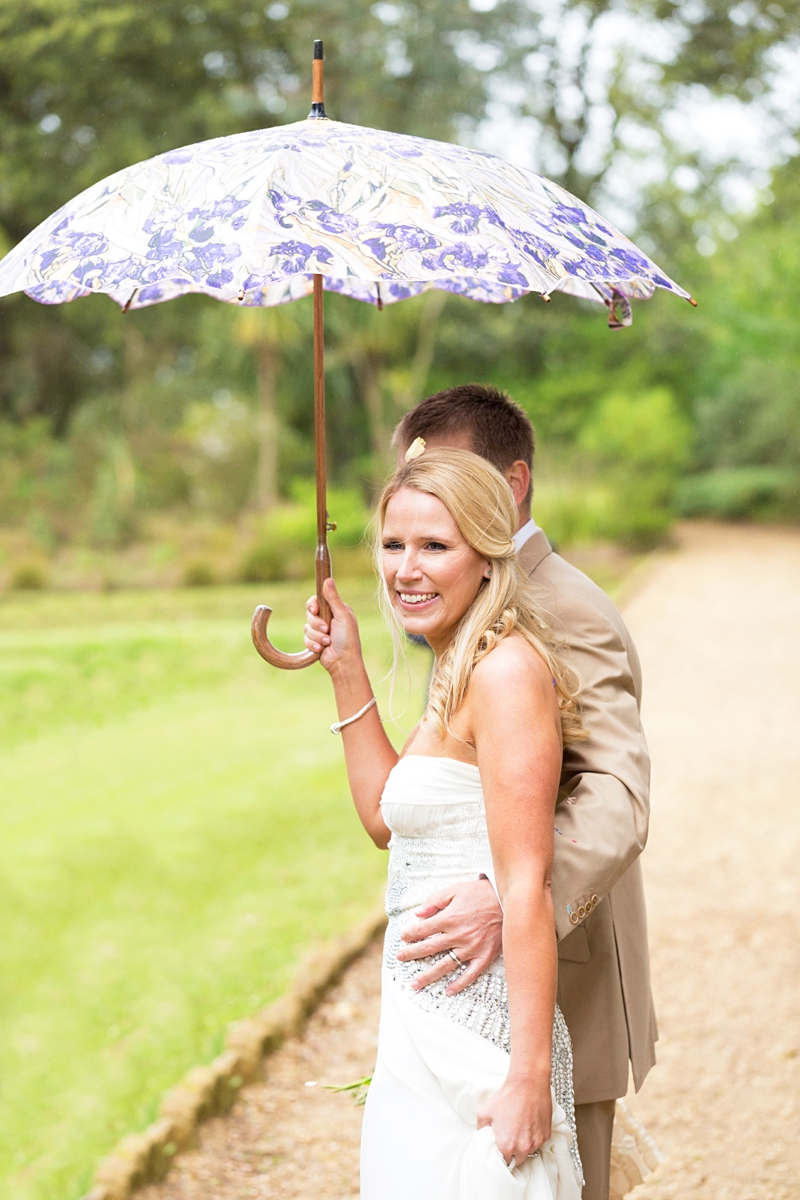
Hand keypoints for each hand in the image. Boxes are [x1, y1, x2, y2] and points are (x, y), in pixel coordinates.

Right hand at [303, 578, 362, 674]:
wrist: (343, 662)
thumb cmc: (347, 639)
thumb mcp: (342, 616)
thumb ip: (333, 598)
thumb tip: (328, 579)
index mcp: (336, 610)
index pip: (317, 600)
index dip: (312, 605)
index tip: (314, 610)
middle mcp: (328, 618)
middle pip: (309, 614)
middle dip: (317, 624)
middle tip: (327, 630)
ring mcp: (320, 630)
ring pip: (306, 627)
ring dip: (316, 636)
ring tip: (327, 642)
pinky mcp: (315, 641)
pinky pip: (305, 638)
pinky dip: (313, 644)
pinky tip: (321, 649)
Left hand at [396, 879, 502, 994]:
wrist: (511, 901)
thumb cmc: (482, 893)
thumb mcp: (456, 889)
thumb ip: (436, 901)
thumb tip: (418, 913)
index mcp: (449, 918)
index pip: (423, 929)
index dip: (410, 934)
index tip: (403, 938)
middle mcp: (457, 935)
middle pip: (429, 948)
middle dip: (412, 954)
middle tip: (400, 959)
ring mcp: (471, 948)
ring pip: (445, 965)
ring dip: (428, 976)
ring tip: (415, 984)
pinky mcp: (485, 956)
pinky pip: (470, 974)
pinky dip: (459, 984)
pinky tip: (448, 990)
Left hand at [477, 1074, 551, 1165]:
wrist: (528, 1083)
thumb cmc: (508, 1096)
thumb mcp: (484, 1112)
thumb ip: (481, 1130)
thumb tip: (483, 1138)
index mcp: (506, 1146)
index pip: (503, 1162)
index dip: (501, 1155)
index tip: (500, 1148)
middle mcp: (523, 1147)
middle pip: (517, 1160)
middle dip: (512, 1152)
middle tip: (509, 1137)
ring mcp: (536, 1141)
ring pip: (529, 1151)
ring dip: (524, 1145)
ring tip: (519, 1127)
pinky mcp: (546, 1134)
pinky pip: (538, 1141)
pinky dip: (533, 1136)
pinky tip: (528, 1123)